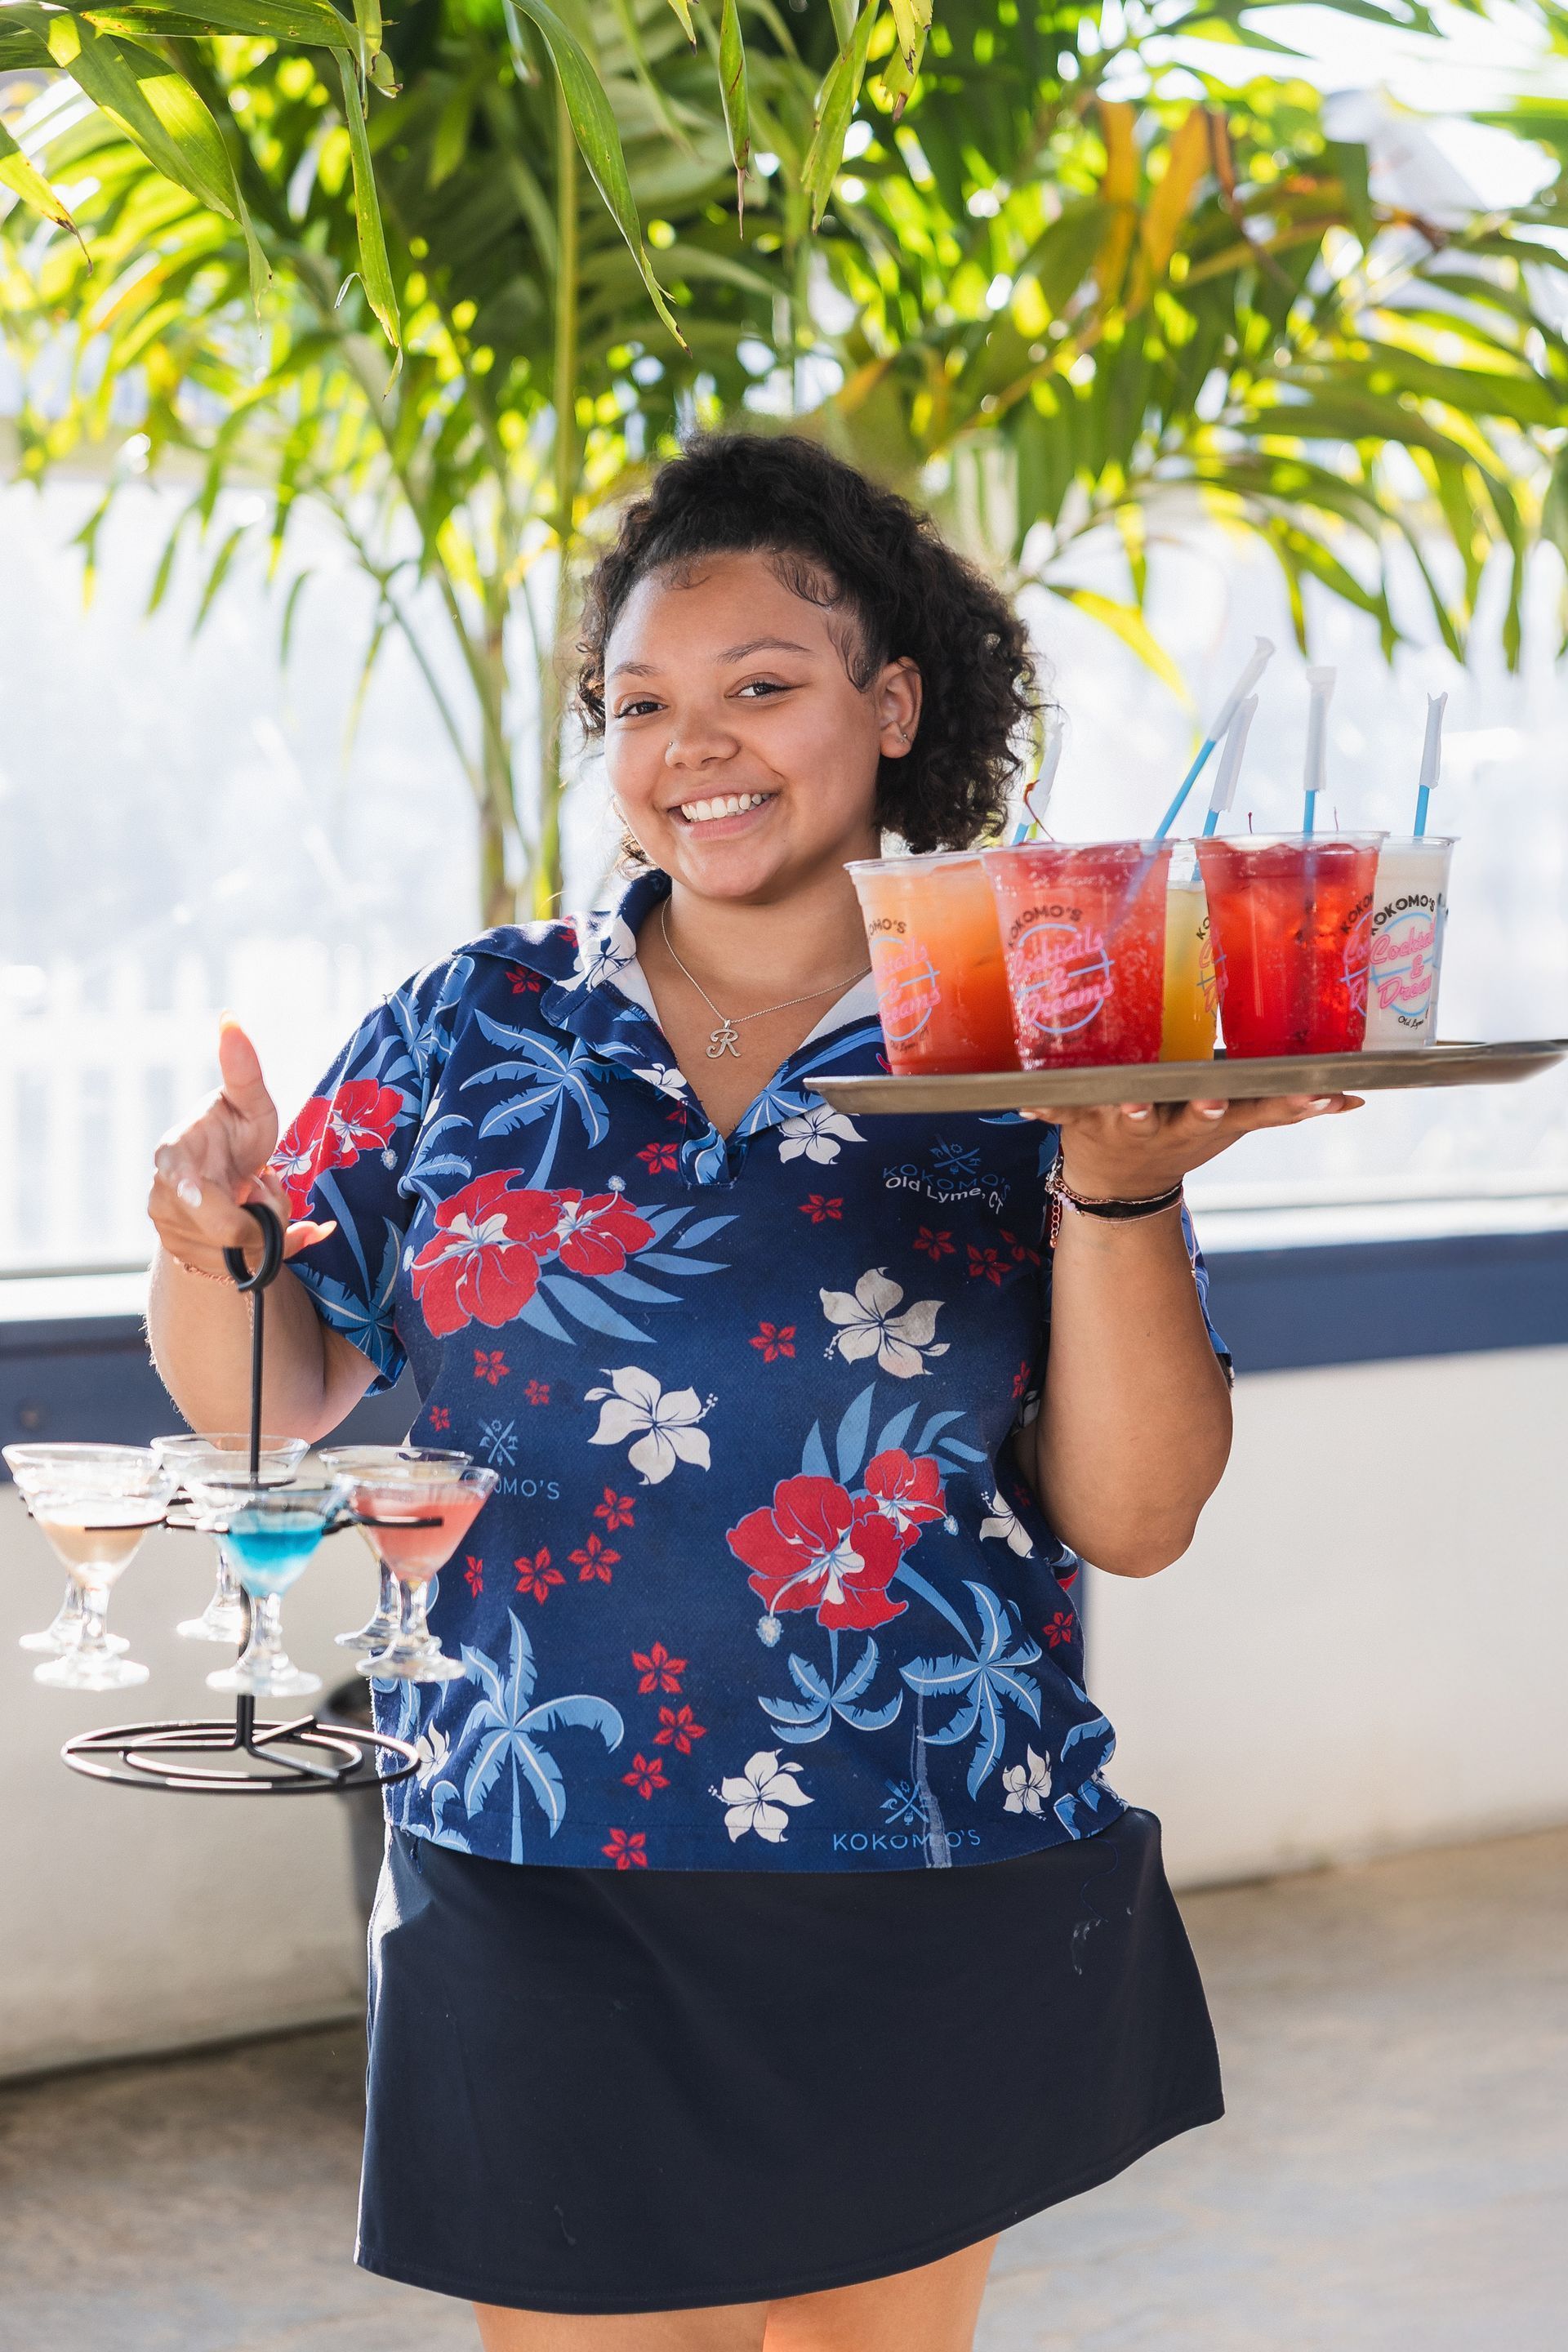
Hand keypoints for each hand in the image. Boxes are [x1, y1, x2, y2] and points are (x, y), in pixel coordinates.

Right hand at [149, 1017, 335, 1276]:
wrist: (228, 1179)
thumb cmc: (236, 1134)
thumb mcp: (250, 1104)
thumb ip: (242, 1071)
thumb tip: (230, 1017)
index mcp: (173, 1155)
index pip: (175, 1173)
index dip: (186, 1184)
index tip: (194, 1189)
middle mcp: (164, 1197)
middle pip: (227, 1225)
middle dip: (264, 1210)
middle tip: (261, 1184)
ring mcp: (173, 1232)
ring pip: (242, 1249)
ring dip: (269, 1226)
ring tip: (254, 1198)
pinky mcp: (192, 1259)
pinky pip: (253, 1268)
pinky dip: (280, 1248)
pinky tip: (278, 1230)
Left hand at [1021, 1091, 1361, 1199]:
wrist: (1121, 1188)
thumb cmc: (1184, 1133)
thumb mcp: (1236, 1124)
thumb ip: (1287, 1105)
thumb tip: (1356, 1093)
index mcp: (1209, 1120)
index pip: (1251, 1111)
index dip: (1284, 1105)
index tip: (1311, 1094)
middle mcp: (1172, 1125)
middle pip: (1190, 1116)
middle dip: (1201, 1109)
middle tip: (1209, 1099)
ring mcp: (1126, 1124)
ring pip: (1128, 1113)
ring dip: (1126, 1111)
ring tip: (1127, 1104)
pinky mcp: (1082, 1121)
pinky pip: (1059, 1113)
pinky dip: (1042, 1109)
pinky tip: (1024, 1104)